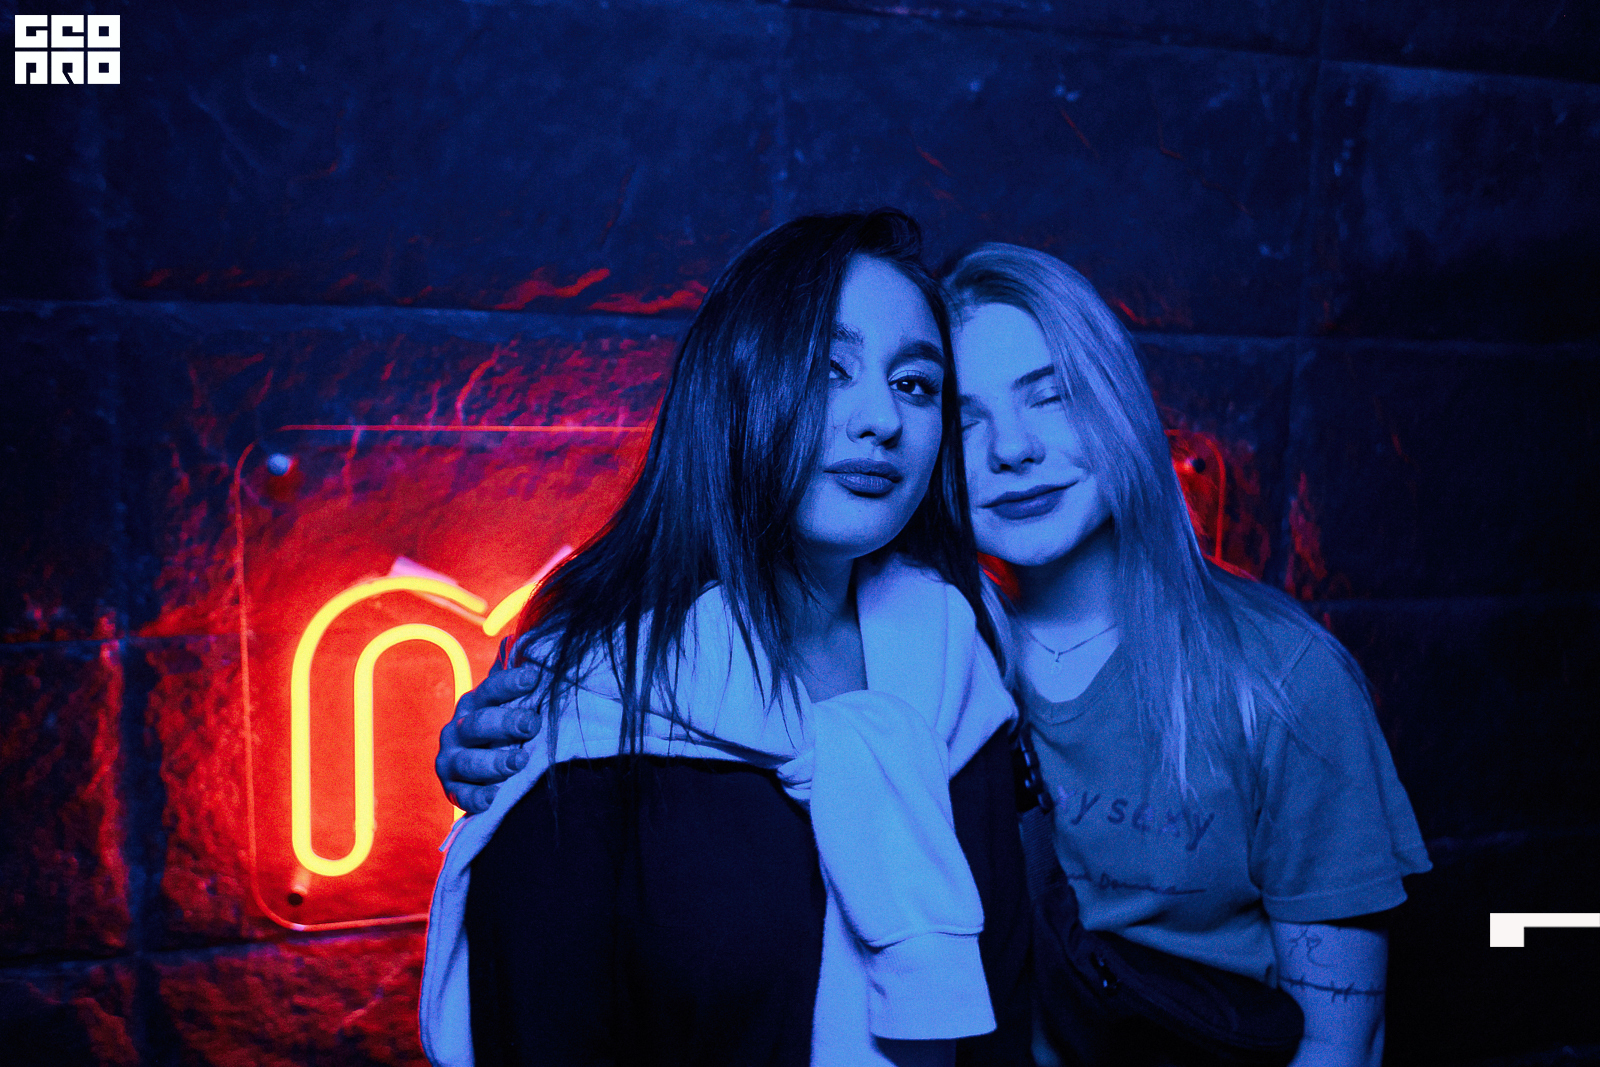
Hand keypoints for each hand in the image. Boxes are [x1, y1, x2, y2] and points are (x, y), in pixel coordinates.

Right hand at [436, 667, 544, 813]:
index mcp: (474, 704)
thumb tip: (537, 642)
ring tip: (521, 761)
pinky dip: (478, 798)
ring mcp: (451, 760)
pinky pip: (463, 796)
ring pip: (470, 761)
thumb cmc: (505, 729)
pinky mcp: (452, 790)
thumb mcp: (511, 704)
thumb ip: (522, 679)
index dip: (510, 683)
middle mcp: (457, 730)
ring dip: (495, 762)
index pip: (490, 689)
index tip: (533, 677)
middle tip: (532, 724)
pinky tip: (495, 797)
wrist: (480, 768)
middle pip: (479, 724)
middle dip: (506, 723)